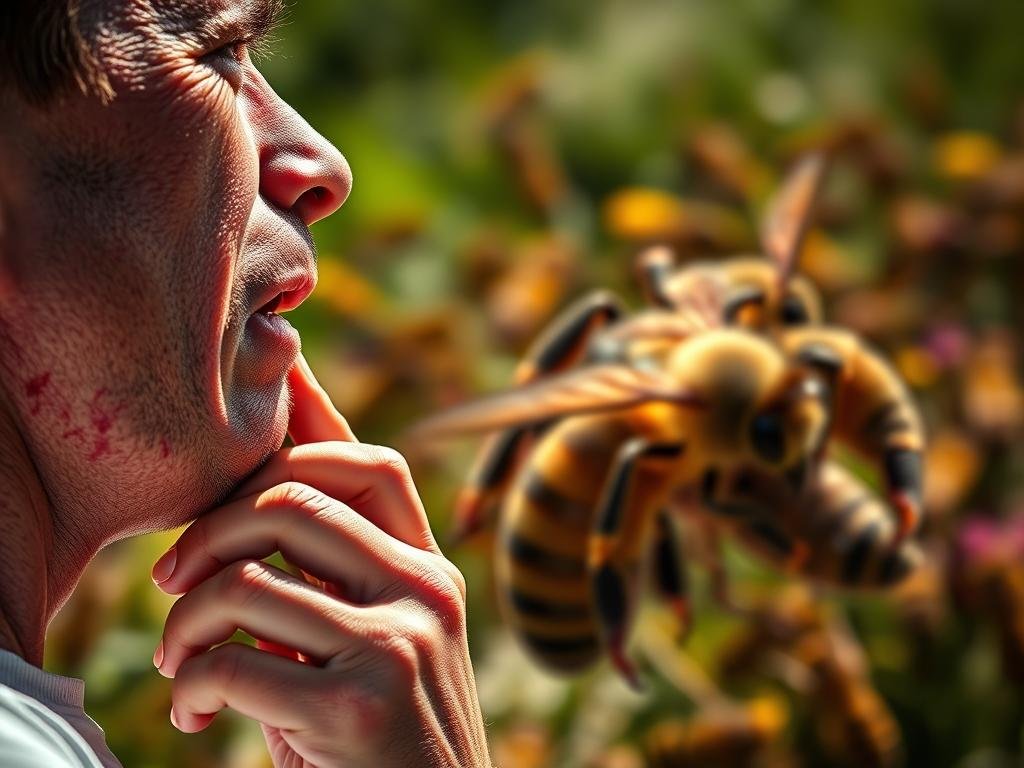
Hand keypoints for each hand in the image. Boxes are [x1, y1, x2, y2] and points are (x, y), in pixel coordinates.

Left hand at [151, 354, 491, 767]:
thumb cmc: (385, 744)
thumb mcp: (376, 645)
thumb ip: (337, 579)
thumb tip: (274, 500)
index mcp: (430, 572)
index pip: (372, 464)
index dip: (309, 419)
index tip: (266, 379)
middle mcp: (425, 591)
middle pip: (294, 495)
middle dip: (209, 529)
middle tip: (171, 581)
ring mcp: (398, 641)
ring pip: (248, 576)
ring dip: (183, 621)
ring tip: (177, 661)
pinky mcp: (356, 703)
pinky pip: (231, 658)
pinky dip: (187, 684)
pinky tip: (193, 714)